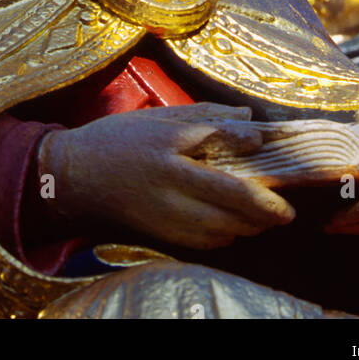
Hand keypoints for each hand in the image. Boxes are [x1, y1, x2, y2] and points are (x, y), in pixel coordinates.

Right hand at [38, 103, 294, 252]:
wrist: (74, 175)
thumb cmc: (119, 138)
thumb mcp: (160, 117)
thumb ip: (208, 118)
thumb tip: (251, 121)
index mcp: (170, 153)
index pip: (225, 164)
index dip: (257, 173)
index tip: (276, 172)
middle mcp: (169, 189)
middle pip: (230, 208)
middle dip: (264, 212)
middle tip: (284, 210)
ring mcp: (165, 217)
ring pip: (221, 231)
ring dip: (247, 227)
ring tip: (263, 216)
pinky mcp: (160, 235)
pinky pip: (203, 242)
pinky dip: (224, 236)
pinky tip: (231, 224)